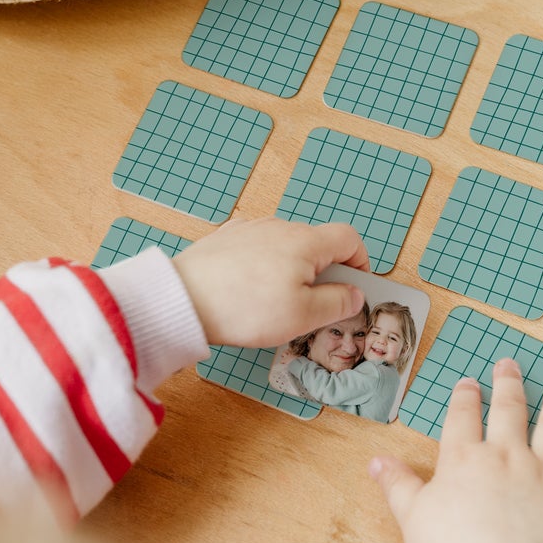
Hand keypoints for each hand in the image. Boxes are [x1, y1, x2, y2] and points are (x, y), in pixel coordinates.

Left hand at [172, 217, 368, 347]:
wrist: (183, 299)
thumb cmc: (244, 307)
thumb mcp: (303, 316)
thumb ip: (337, 303)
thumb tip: (354, 295)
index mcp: (305, 241)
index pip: (348, 238)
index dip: (359, 261)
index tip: (354, 286)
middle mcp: (280, 227)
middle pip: (317, 243)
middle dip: (323, 272)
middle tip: (314, 306)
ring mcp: (250, 229)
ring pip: (286, 246)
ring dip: (292, 270)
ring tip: (276, 303)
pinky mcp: (226, 238)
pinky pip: (258, 249)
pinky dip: (264, 267)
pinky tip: (249, 292)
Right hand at [370, 358, 542, 542]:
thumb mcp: (412, 517)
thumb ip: (396, 483)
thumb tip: (375, 459)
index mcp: (464, 458)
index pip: (463, 415)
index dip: (465, 395)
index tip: (468, 383)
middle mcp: (506, 456)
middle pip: (508, 409)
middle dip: (508, 383)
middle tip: (509, 365)